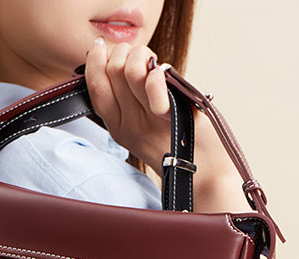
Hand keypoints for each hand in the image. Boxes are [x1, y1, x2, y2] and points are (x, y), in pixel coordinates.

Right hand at [84, 39, 169, 174]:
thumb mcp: (143, 123)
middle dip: (122, 51)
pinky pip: (156, 95)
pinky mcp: (174, 118)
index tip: (102, 47)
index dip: (95, 61)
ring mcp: (149, 122)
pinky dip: (155, 78)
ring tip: (153, 62)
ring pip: (130, 72)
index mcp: (118, 127)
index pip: (95, 88)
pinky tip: (159, 71)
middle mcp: (130, 125)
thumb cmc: (179, 144)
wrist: (203, 171)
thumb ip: (129, 97)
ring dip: (141, 54)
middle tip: (139, 57)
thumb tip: (115, 60)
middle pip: (112, 73)